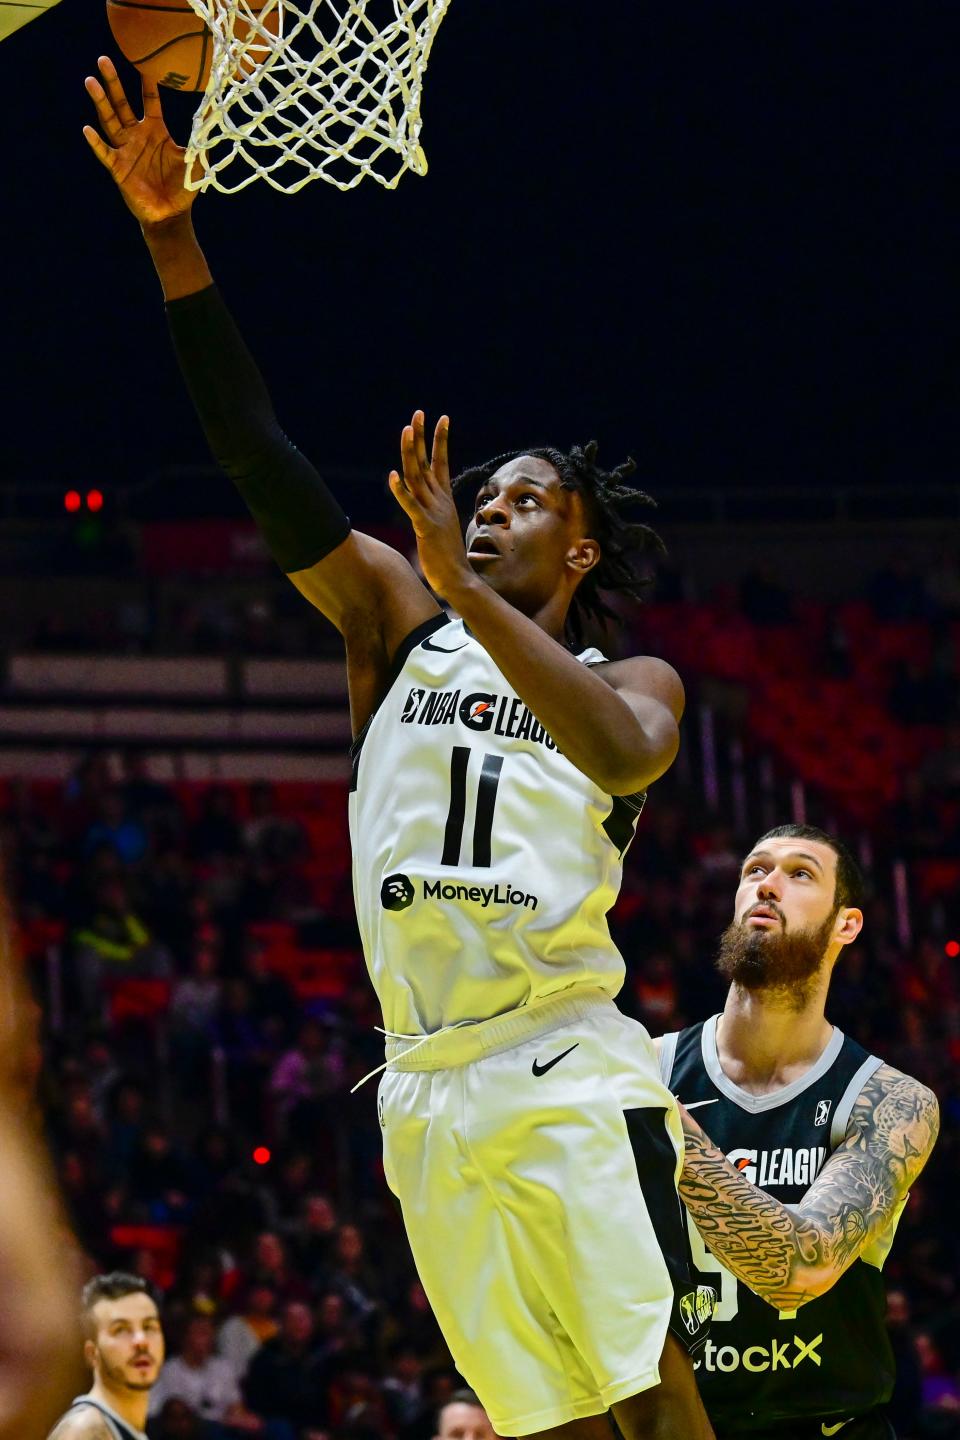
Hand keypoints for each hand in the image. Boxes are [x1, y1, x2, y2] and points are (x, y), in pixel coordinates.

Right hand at [83, 56, 194, 226]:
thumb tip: (215, 112)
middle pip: (122, 103)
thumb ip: (202, 137)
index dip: (147, 82)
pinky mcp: (118, 168)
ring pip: (109, 121)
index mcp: (155, 130)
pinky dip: (95, 142)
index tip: (144, 61)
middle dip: (113, 83)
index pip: (149, 100)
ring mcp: (125, 149)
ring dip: (100, 102)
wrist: (171, 214)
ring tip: (90, 81)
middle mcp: (137, 135)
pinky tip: (87, 130)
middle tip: (103, 60)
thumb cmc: (183, 187)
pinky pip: (104, 152)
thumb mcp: (195, 159)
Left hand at [388, 412, 472, 600]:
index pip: (441, 463)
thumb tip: (431, 515)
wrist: (459, 580)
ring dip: (410, 452)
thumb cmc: (449, 560)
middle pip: (427, 463)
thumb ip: (435, 517)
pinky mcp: (425, 528)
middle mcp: (439, 502)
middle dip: (422, 436)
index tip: (442, 419)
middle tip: (419, 413)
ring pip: (418, 477)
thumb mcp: (441, 531)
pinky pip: (411, 506)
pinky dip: (400, 492)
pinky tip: (392, 477)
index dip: (440, 441)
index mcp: (444, 501)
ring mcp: (433, 513)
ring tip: (407, 430)